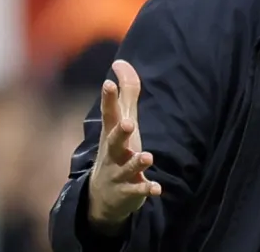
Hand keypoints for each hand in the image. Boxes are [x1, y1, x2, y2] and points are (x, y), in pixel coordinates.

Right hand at [86, 60, 161, 234]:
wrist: (102, 196)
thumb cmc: (116, 149)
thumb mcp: (120, 121)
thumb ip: (125, 93)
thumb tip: (121, 63)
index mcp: (112, 133)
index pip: (109, 113)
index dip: (109, 98)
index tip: (109, 83)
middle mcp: (114, 152)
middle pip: (115, 141)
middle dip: (120, 132)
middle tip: (129, 123)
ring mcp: (120, 173)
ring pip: (128, 168)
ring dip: (137, 162)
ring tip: (147, 157)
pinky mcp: (130, 191)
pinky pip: (139, 191)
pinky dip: (146, 190)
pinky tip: (156, 189)